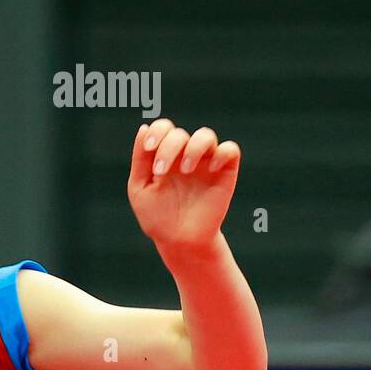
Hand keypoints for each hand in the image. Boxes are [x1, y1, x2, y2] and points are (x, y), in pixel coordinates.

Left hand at [128, 119, 240, 253]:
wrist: (179, 241)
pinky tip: (210, 168)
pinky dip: (221, 153)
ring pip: (206, 135)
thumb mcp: (140, 189)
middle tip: (160, 172)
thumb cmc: (158, 217)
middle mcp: (185, 155)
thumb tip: (144, 128)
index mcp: (165, 156)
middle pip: (180, 134)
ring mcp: (206, 162)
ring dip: (193, 147)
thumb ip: (140, 160)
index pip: (164, 128)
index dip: (157, 131)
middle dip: (168, 148)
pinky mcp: (224, 172)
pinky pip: (230, 150)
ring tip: (185, 170)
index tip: (149, 147)